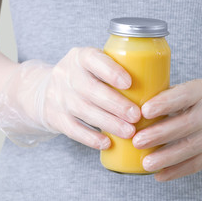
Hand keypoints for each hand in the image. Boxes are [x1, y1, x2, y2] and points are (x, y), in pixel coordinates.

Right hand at [0, 47, 140, 147]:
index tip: (130, 84)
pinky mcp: (54, 117)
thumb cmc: (84, 78)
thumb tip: (158, 89)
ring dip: (108, 122)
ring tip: (129, 132)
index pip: (93, 59)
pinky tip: (107, 143)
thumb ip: (115, 70)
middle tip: (136, 115)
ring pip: (83, 110)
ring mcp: (58, 97)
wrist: (43, 91)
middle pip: (90, 89)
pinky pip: (72, 129)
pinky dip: (90, 138)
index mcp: (80, 57)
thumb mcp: (92, 65)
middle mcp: (66, 75)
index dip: (111, 71)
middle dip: (115, 104)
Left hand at [132, 76, 201, 180]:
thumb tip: (132, 109)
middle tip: (137, 141)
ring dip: (166, 157)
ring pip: (191, 148)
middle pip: (187, 124)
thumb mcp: (190, 89)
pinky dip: (176, 171)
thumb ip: (167, 97)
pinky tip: (159, 175)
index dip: (165, 103)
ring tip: (146, 163)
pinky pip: (197, 164)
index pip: (184, 95)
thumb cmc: (200, 100)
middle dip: (160, 134)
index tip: (144, 111)